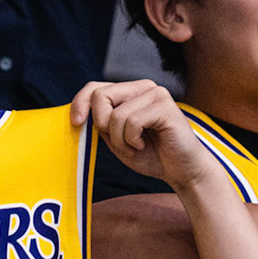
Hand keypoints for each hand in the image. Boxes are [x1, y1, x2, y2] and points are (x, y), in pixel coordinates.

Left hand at [69, 79, 216, 190]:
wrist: (181, 171)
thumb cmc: (150, 155)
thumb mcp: (117, 139)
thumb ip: (101, 124)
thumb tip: (79, 114)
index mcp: (130, 92)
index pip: (95, 87)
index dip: (80, 103)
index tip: (76, 123)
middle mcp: (143, 87)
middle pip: (100, 96)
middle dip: (102, 126)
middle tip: (119, 143)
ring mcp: (156, 94)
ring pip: (116, 114)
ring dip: (120, 140)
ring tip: (135, 147)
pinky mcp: (166, 106)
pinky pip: (132, 122)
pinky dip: (133, 140)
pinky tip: (145, 144)